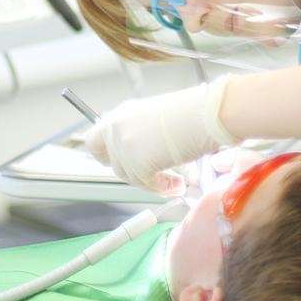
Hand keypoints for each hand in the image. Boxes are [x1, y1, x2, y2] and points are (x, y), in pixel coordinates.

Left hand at [82, 78, 240, 190]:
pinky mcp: (138, 164)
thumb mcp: (156, 118)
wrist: (207, 113)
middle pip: (112, 164)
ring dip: (152, 183)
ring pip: (130, 177)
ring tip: (174, 182)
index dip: (106, 155)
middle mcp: (117, 129)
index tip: (119, 163)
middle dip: (132, 173)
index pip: (94, 140)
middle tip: (152, 177)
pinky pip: (146, 184)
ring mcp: (125, 147)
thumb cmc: (192, 112)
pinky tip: (178, 185)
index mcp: (120, 114)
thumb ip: (141, 133)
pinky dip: (163, 188)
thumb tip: (143, 152)